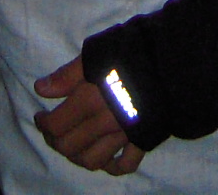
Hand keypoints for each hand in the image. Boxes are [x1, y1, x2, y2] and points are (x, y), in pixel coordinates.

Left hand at [35, 56, 144, 175]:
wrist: (176, 60)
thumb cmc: (134, 50)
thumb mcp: (97, 52)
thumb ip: (68, 74)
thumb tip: (42, 89)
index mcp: (89, 100)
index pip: (56, 125)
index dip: (43, 123)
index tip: (41, 116)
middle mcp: (104, 123)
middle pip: (70, 147)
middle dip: (55, 142)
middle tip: (53, 131)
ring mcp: (124, 135)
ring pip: (93, 161)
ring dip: (78, 157)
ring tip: (74, 145)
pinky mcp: (143, 139)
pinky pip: (125, 165)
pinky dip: (112, 167)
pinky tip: (106, 158)